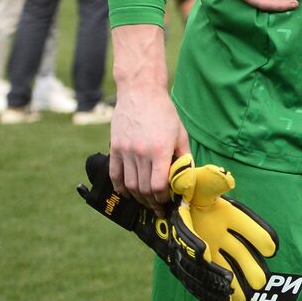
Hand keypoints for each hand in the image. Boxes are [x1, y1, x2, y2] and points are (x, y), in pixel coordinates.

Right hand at [110, 24, 190, 211]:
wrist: (140, 93)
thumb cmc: (164, 112)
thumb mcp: (180, 133)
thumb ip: (183, 157)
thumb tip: (187, 178)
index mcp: (160, 150)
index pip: (159, 185)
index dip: (163, 198)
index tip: (168, 202)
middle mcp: (141, 153)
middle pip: (143, 189)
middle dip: (151, 202)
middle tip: (157, 207)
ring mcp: (126, 151)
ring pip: (129, 185)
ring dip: (137, 198)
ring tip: (146, 201)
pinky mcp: (115, 148)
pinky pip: (115, 174)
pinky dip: (120, 187)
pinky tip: (127, 192)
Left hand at [170, 155, 278, 300]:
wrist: (162, 207)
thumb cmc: (184, 192)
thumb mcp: (195, 182)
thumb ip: (210, 181)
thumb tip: (226, 179)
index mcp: (226, 215)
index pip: (246, 225)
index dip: (259, 236)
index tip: (270, 248)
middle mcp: (222, 236)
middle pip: (241, 254)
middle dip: (251, 268)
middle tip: (260, 282)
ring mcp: (210, 252)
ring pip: (226, 271)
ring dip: (235, 287)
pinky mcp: (195, 264)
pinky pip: (205, 281)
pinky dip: (212, 294)